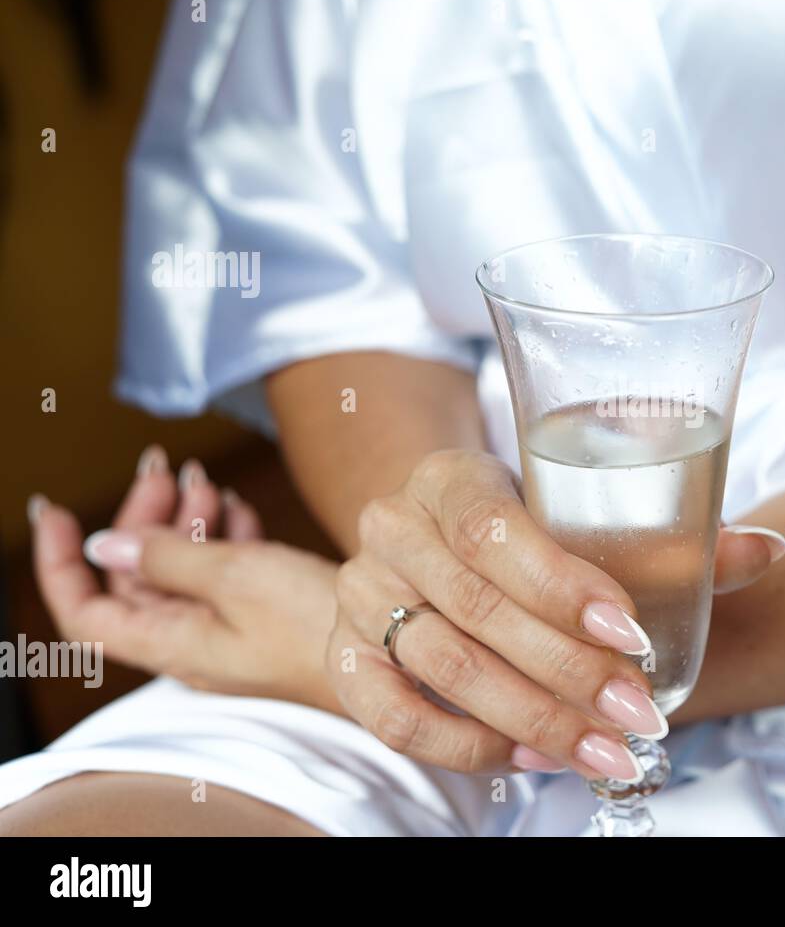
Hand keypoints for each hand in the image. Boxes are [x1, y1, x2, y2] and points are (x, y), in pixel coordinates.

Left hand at [29, 446, 341, 713]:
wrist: (391, 650)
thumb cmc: (317, 624)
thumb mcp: (238, 576)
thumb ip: (167, 558)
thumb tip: (103, 547)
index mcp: (172, 642)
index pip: (84, 612)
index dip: (58, 563)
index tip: (55, 512)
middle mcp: (192, 642)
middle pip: (136, 580)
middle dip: (140, 520)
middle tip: (164, 471)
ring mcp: (229, 631)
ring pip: (180, 573)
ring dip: (184, 522)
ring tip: (205, 483)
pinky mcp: (263, 619)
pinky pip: (222, 576)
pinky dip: (222, 538)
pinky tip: (238, 511)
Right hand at [329, 448, 783, 779]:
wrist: (439, 550)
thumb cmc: (527, 534)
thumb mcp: (586, 519)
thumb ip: (675, 538)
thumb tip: (769, 548)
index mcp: (450, 476)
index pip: (495, 529)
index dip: (563, 587)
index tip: (634, 638)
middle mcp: (392, 527)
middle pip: (477, 609)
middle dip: (569, 673)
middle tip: (639, 717)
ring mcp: (359, 594)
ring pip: (442, 667)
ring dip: (533, 719)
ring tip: (604, 752)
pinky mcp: (345, 657)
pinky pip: (396, 717)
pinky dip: (469, 745)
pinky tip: (536, 756)